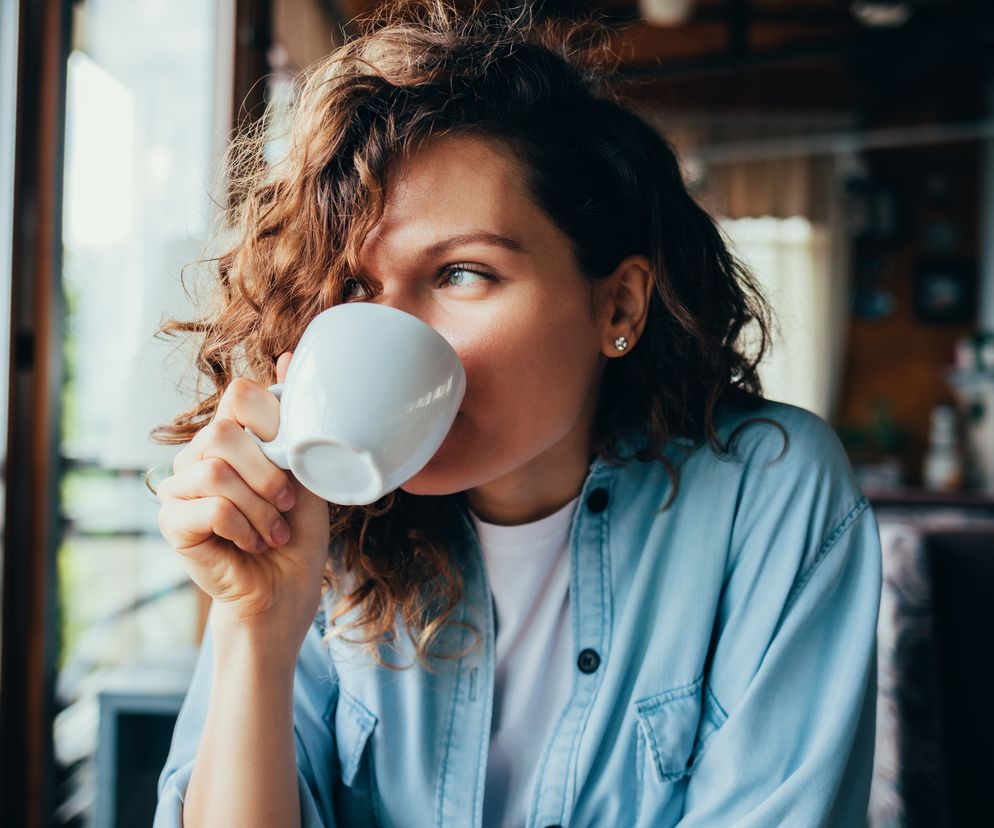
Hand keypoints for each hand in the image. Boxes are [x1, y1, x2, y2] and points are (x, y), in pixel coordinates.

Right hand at [156, 352, 330, 645]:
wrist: (286, 589)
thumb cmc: (298, 531)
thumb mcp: (307, 469)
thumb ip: (294, 420)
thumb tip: (288, 356)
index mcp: (231, 436)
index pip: (239, 395)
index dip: (272, 422)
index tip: (293, 459)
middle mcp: (198, 454)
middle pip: (224, 432)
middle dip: (268, 473)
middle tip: (287, 505)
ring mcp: (179, 487)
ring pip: (216, 470)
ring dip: (259, 507)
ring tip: (274, 531)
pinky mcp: (172, 522)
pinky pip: (208, 506)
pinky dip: (243, 527)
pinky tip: (254, 543)